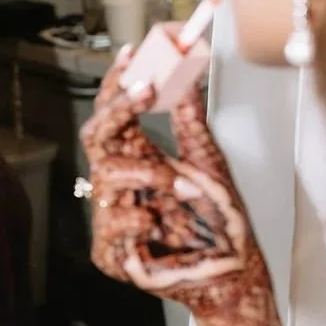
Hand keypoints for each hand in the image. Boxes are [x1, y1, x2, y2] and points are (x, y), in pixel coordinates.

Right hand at [80, 54, 266, 317]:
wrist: (229, 271)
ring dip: (150, 175)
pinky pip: (111, 222)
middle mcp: (121, 184)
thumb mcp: (207, 161)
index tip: (130, 54)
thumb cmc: (217, 221)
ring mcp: (111, 217)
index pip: (115, 115)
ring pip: (107, 176)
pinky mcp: (110, 253)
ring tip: (184, 189)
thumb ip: (190, 121)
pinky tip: (159, 226)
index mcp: (139, 159)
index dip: (117, 84)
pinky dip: (140, 218)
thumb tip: (186, 76)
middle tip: (146, 89)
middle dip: (119, 109)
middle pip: (96, 136)